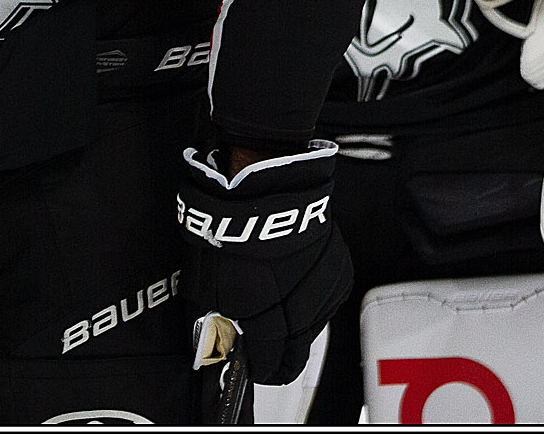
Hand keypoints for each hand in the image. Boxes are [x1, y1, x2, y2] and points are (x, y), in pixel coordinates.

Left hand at [177, 143, 352, 384]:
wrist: (259, 178)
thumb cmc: (228, 223)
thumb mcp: (205, 279)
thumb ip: (214, 318)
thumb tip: (214, 342)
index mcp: (264, 310)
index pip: (270, 360)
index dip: (261, 367)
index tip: (257, 366)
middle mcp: (300, 304)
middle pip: (297, 349)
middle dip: (283, 355)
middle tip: (272, 353)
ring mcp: (323, 284)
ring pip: (315, 323)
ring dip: (300, 323)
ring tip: (282, 310)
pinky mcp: (338, 264)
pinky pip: (330, 295)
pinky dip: (317, 297)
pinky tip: (301, 287)